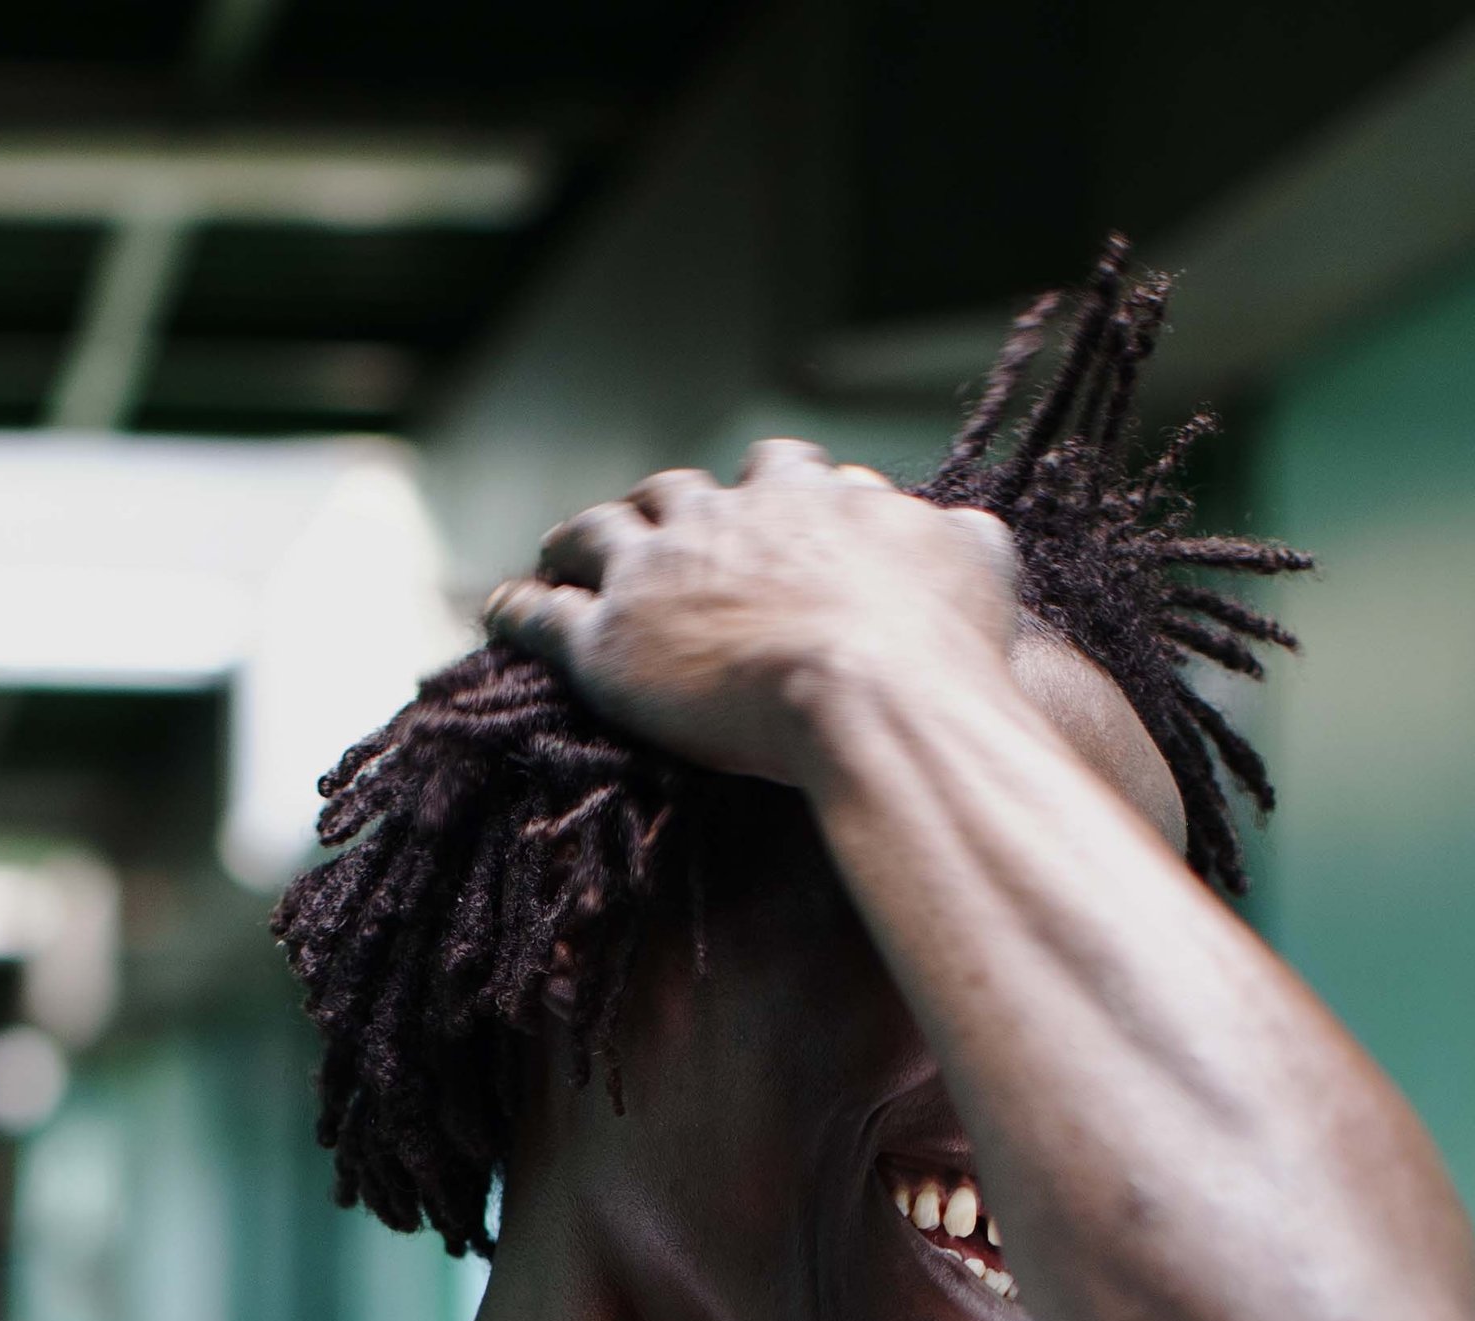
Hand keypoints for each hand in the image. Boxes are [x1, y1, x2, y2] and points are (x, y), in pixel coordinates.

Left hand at [484, 441, 1019, 789]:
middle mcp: (722, 515)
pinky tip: (499, 613)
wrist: (876, 695)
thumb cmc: (937, 642)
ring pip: (597, 534)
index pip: (783, 472)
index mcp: (807, 495)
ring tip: (559, 555)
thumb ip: (961, 540)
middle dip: (666, 506)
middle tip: (654, 530)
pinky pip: (541, 613)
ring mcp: (657, 574)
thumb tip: (963, 532)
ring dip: (578, 541)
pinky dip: (516, 608)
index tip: (769, 513)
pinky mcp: (607, 641)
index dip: (771, 492)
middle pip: (678, 491)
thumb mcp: (976, 566)